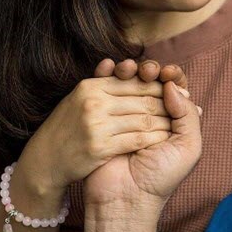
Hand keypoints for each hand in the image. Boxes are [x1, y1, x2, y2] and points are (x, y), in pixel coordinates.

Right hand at [17, 62, 185, 195]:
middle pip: (143, 98)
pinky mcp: (99, 147)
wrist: (46, 162)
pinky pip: (136, 139)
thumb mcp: (83, 99)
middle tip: (185, 109)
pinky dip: (153, 140)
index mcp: (92, 86)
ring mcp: (95, 124)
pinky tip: (162, 142)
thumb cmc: (69, 129)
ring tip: (175, 127)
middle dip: (167, 105)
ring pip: (144, 119)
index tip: (176, 93)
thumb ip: (108, 84)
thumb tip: (138, 68)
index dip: (159, 86)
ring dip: (163, 124)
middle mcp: (93, 100)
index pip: (136, 81)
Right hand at [83, 81, 202, 209]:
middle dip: (149, 71)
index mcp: (171, 118)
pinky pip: (107, 93)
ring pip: (128, 85)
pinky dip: (110, 78)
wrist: (127, 199)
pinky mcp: (101, 122)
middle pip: (149, 82)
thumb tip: (172, 85)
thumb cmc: (161, 176)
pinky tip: (112, 71)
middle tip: (149, 70)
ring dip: (130, 74)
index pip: (170, 86)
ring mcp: (123, 117)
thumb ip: (186, 115)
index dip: (169, 75)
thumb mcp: (188, 146)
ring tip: (130, 70)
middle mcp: (148, 114)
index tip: (167, 73)